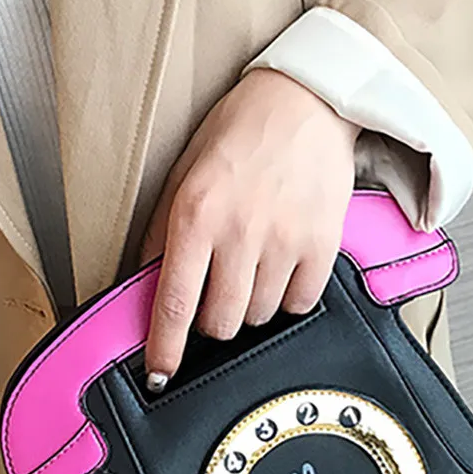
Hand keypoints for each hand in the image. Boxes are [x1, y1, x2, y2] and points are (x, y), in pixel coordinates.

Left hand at [140, 68, 359, 389]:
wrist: (308, 101)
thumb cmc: (243, 130)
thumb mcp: (185, 172)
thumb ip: (164, 230)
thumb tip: (149, 282)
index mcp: (196, 214)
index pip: (173, 301)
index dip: (164, 347)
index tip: (159, 372)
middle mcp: (240, 232)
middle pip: (220, 322)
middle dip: (212, 321)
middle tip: (216, 295)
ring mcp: (285, 241)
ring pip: (259, 316)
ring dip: (250, 306)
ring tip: (253, 268)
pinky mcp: (323, 245)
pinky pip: (300, 303)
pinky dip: (288, 298)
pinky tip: (282, 269)